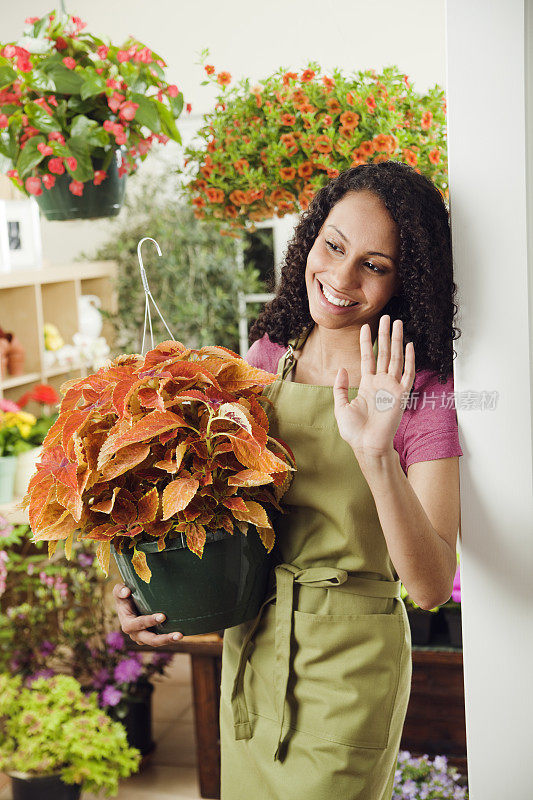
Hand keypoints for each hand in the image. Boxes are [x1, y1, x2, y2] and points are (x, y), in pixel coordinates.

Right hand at [112, 583, 182, 646]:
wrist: (128, 603)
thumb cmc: (124, 596)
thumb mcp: (118, 591)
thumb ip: (120, 591)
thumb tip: (126, 591)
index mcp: (127, 624)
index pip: (138, 624)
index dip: (149, 621)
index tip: (162, 616)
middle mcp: (136, 634)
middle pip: (150, 640)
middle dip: (163, 638)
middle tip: (178, 634)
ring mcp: (144, 637)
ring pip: (157, 642)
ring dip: (169, 640)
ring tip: (181, 635)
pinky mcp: (152, 636)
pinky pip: (161, 639)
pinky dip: (170, 637)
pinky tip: (181, 633)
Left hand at [333, 316, 414, 456]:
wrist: (367, 446)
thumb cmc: (354, 431)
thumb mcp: (341, 406)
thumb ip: (340, 387)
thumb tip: (341, 369)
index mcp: (367, 385)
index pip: (368, 358)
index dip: (367, 342)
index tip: (366, 326)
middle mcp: (381, 384)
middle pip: (384, 353)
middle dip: (385, 335)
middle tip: (387, 317)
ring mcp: (391, 388)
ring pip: (395, 358)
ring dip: (396, 341)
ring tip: (397, 323)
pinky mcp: (400, 396)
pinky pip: (407, 375)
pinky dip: (409, 360)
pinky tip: (409, 345)